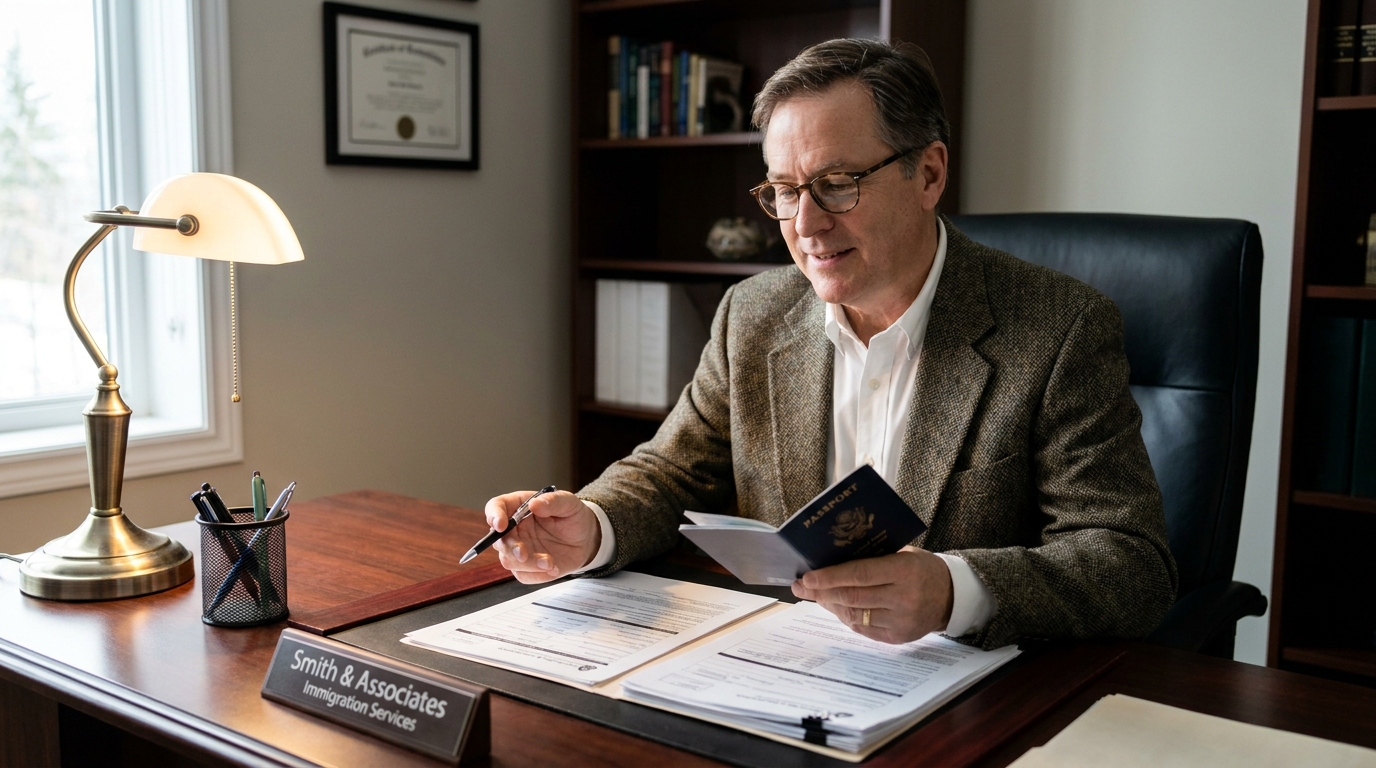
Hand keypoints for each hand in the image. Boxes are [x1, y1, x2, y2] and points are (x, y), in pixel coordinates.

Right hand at [483, 490, 600, 583]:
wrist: (586, 539)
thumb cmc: (573, 517)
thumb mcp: (569, 503)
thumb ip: (553, 501)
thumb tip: (535, 504)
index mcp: (518, 507)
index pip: (495, 507)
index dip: (494, 515)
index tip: (501, 525)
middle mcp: (514, 529)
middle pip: (498, 540)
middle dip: (510, 548)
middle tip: (524, 553)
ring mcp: (519, 549)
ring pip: (508, 561)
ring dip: (528, 564)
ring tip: (550, 562)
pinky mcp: (527, 567)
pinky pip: (523, 576)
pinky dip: (538, 575)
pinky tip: (553, 568)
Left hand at [790, 546, 952, 642]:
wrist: (953, 596)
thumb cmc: (922, 568)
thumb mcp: (903, 554)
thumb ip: (873, 558)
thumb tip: (830, 562)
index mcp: (904, 571)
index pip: (860, 575)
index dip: (830, 577)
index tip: (807, 577)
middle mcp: (904, 598)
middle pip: (853, 597)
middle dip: (821, 592)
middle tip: (800, 587)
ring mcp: (902, 621)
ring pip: (855, 615)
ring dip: (831, 605)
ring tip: (816, 596)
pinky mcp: (899, 638)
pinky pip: (864, 629)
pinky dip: (846, 618)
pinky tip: (836, 608)